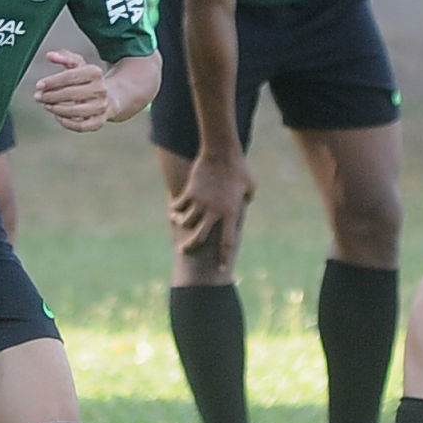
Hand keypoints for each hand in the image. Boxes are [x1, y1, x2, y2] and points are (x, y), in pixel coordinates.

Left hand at [34, 49, 111, 132]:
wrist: (109, 98)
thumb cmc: (87, 80)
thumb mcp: (79, 65)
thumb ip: (64, 57)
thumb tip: (49, 55)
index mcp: (95, 72)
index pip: (71, 76)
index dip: (52, 81)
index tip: (39, 85)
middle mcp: (101, 90)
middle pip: (71, 94)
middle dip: (51, 96)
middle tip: (38, 97)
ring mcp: (101, 107)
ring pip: (75, 111)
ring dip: (57, 109)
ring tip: (47, 105)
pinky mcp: (99, 122)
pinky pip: (80, 126)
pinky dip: (66, 123)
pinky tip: (57, 116)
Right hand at [168, 149, 254, 263]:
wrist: (222, 152)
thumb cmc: (239, 169)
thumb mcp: (249, 186)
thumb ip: (247, 199)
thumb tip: (245, 204)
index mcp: (231, 213)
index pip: (228, 242)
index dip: (225, 258)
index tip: (222, 270)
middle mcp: (215, 211)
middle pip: (200, 237)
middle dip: (190, 246)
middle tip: (183, 250)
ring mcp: (201, 202)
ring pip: (186, 221)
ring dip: (181, 224)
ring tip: (177, 222)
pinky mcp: (190, 192)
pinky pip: (179, 205)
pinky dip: (175, 209)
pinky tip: (173, 210)